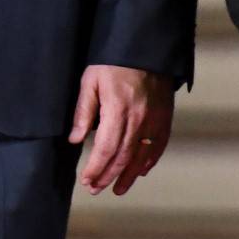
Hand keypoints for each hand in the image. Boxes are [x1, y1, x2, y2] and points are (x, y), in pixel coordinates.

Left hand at [70, 65, 173, 195]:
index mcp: (118, 110)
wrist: (145, 49)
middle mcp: (139, 119)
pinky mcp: (164, 118)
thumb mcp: (90, 81)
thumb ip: (83, 111)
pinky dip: (149, 162)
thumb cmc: (112, 62)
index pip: (106, 148)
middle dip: (109, 176)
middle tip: (96, 189)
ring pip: (142, 156)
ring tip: (117, 189)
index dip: (96, 168)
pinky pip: (158, 146)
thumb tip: (74, 139)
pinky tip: (139, 172)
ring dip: (129, 176)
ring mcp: (155, 120)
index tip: (87, 180)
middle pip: (124, 157)